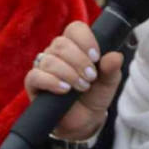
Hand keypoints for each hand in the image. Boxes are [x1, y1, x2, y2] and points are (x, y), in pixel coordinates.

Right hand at [23, 21, 123, 140]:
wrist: (85, 119)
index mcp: (75, 46)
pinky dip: (52, 82)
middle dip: (79, 61)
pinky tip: (64, 90)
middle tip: (91, 77)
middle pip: (61, 43)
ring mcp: (43, 67)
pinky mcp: (33, 84)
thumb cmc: (94, 95)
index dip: (86, 40)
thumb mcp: (109, 81)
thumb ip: (112, 68)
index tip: (96, 57)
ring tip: (81, 87)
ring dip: (69, 74)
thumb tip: (115, 56)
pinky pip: (36, 76)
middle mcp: (56, 53)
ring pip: (49, 60)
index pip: (75, 29)